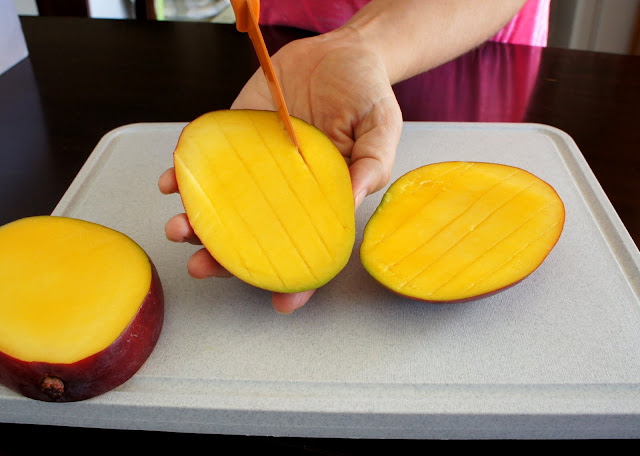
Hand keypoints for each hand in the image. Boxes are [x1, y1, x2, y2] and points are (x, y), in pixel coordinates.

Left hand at [159, 28, 401, 312]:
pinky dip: (185, 175)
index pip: (307, 248)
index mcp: (322, 198)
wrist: (340, 51)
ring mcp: (256, 166)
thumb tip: (351, 201)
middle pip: (253, 235)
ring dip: (196, 222)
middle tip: (203, 268)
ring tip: (179, 229)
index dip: (296, 280)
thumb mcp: (382, 127)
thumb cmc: (367, 94)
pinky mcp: (236, 135)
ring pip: (223, 205)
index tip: (282, 303)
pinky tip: (171, 183)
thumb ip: (370, 164)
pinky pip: (207, 161)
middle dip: (225, 258)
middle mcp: (284, 190)